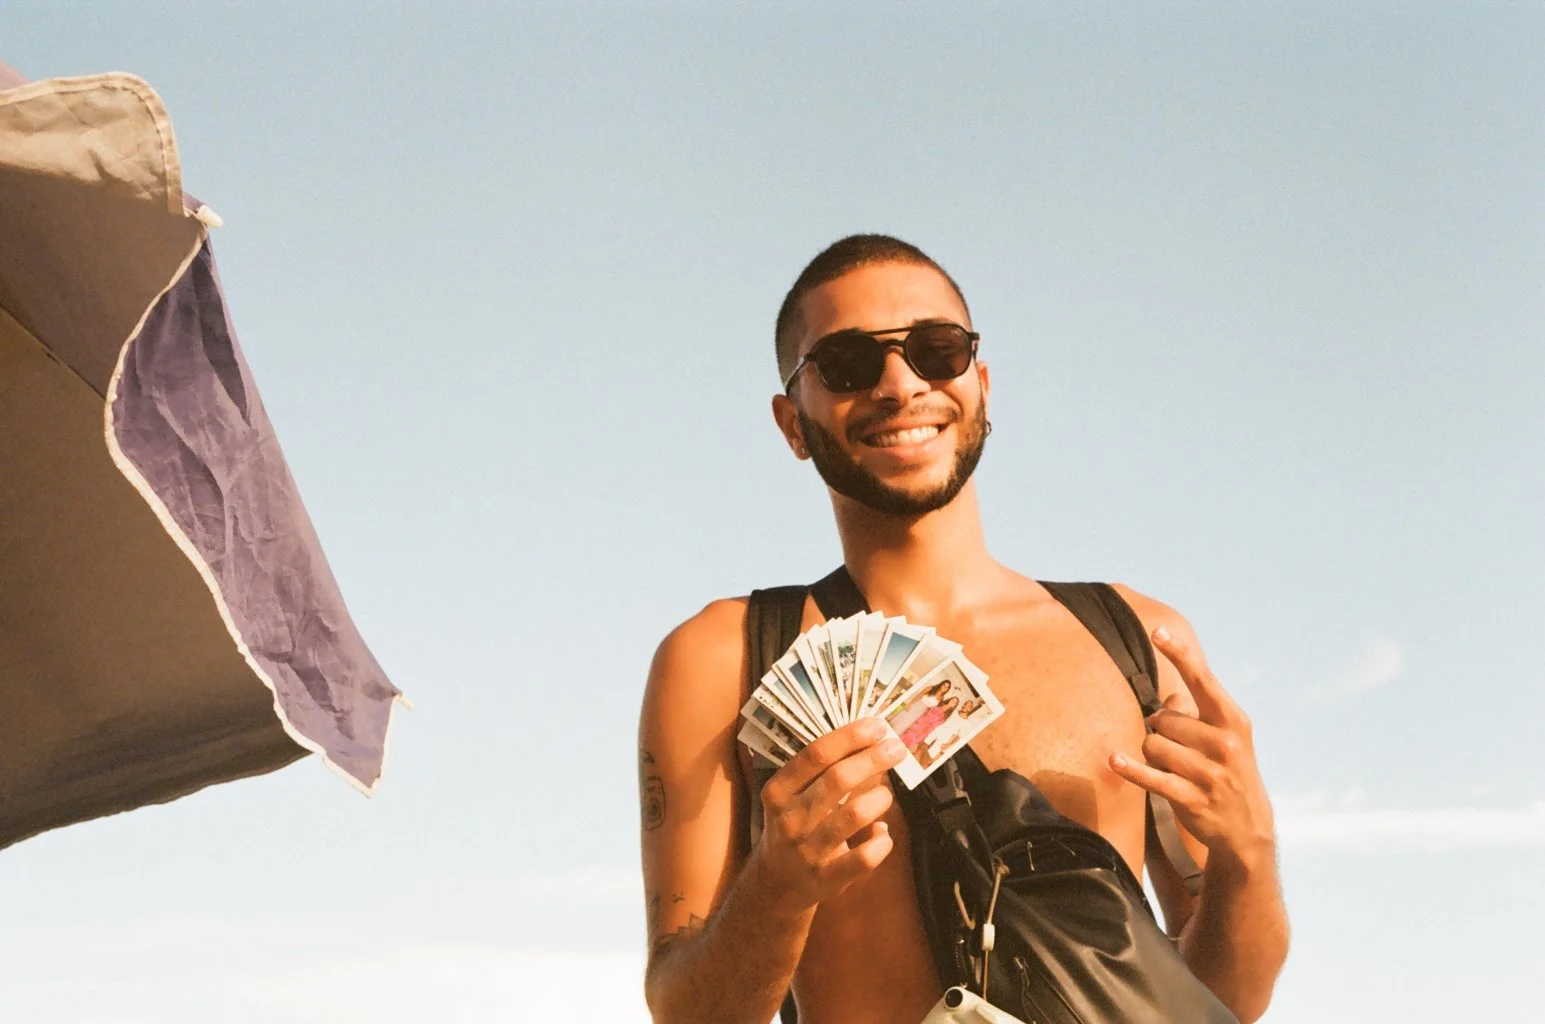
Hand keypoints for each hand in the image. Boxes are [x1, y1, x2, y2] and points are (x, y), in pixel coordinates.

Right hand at [756, 717, 906, 911]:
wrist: (777, 882)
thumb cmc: (793, 825)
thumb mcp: (793, 796)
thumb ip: (823, 772)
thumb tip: (871, 741)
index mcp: (778, 791)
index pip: (815, 755)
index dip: (850, 737)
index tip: (877, 726)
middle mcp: (789, 819)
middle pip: (838, 779)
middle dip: (873, 759)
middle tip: (896, 748)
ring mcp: (808, 850)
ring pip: (855, 814)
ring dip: (879, 798)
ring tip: (885, 793)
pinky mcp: (827, 878)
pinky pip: (865, 857)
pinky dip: (882, 841)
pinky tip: (883, 833)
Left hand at [1109, 626, 1275, 866]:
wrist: (1248, 827)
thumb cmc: (1226, 769)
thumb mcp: (1222, 737)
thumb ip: (1193, 712)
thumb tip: (1165, 699)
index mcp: (1232, 720)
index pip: (1202, 680)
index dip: (1178, 655)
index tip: (1157, 631)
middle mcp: (1225, 743)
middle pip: (1164, 719)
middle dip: (1160, 730)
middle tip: (1176, 747)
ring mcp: (1211, 773)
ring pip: (1154, 746)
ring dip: (1152, 755)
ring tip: (1173, 768)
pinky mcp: (1194, 798)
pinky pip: (1152, 777)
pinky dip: (1131, 768)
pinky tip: (1113, 760)